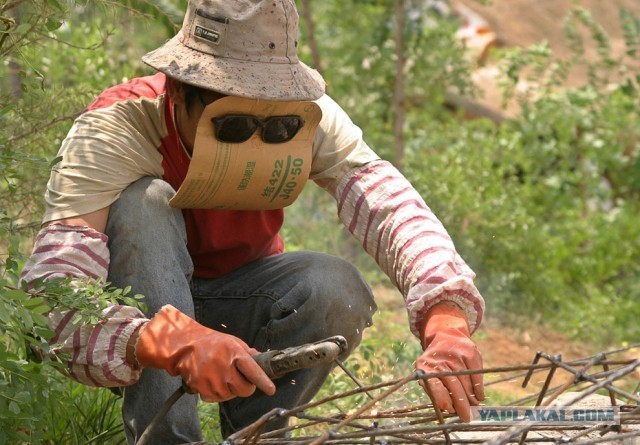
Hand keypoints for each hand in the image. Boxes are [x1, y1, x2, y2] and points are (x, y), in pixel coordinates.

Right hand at [135, 304, 275, 401]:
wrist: (186, 347)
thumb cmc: (213, 343)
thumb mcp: (233, 341)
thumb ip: (248, 353)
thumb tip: (263, 360)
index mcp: (234, 353)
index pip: (253, 371)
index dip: (263, 382)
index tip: (271, 390)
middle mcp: (224, 367)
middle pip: (244, 390)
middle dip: (246, 387)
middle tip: (240, 379)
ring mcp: (211, 378)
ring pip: (229, 396)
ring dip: (229, 390)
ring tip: (222, 376)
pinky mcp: (201, 387)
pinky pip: (216, 399)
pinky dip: (217, 393)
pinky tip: (213, 381)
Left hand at [416, 302, 483, 421]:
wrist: (446, 336)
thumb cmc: (437, 363)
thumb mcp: (429, 374)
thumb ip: (435, 391)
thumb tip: (449, 408)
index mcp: (425, 366)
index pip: (433, 383)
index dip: (441, 397)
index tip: (449, 409)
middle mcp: (440, 359)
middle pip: (453, 385)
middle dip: (461, 404)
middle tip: (466, 417)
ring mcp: (456, 354)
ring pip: (466, 382)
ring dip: (471, 397)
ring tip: (473, 407)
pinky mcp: (470, 351)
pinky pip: (476, 374)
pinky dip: (478, 388)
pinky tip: (478, 396)